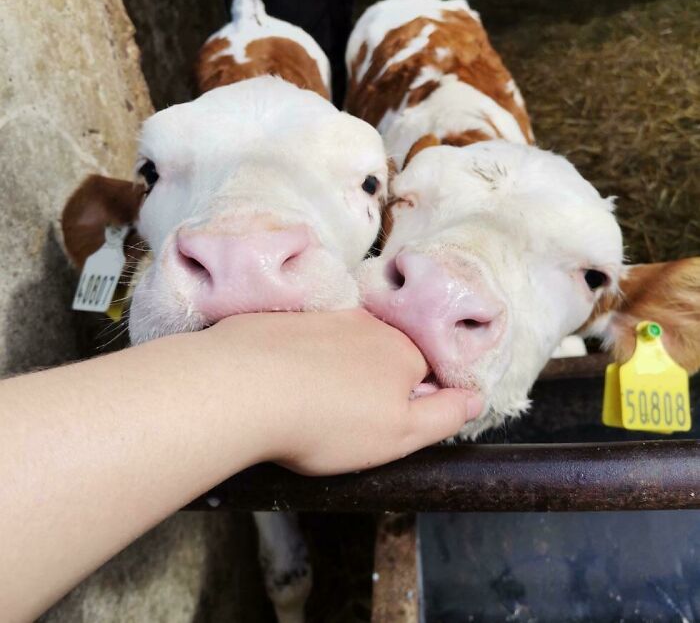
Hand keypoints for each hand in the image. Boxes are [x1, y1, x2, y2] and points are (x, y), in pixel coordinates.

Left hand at [205, 309, 482, 474]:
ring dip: (333, 373)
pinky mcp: (281, 318)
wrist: (243, 387)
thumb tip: (477, 399)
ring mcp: (322, 317)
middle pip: (381, 356)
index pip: (423, 374)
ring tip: (308, 407)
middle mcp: (366, 324)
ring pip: (340, 348)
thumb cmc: (328, 421)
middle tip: (343, 423)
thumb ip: (444, 416)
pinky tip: (279, 388)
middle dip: (372, 384)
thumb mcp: (400, 435)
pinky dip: (297, 362)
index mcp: (402, 351)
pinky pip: (301, 341)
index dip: (408, 404)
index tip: (380, 427)